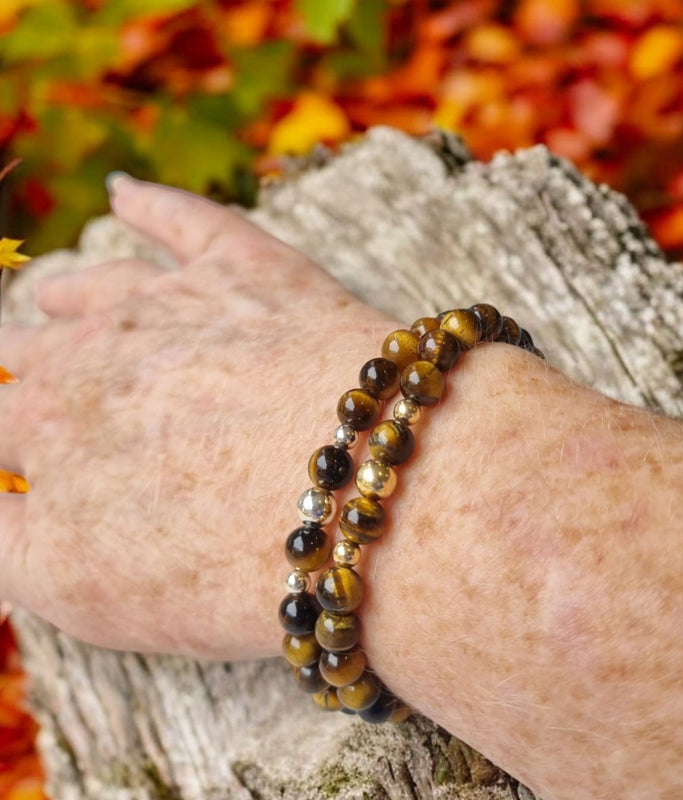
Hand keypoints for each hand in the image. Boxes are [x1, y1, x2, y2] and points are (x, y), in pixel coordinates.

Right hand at [0, 176, 392, 658]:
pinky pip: (186, 222)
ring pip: (101, 287)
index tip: (24, 442)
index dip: (12, 439)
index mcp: (45, 433)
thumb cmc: (226, 563)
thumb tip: (7, 504)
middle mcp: (91, 358)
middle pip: (36, 352)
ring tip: (56, 294)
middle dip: (25, 361)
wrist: (347, 492)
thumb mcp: (88, 593)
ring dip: (75, 292)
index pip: (1, 427)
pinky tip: (129, 196)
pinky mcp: (246, 268)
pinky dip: (154, 207)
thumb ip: (17, 543)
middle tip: (26, 363)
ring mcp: (168, 305)